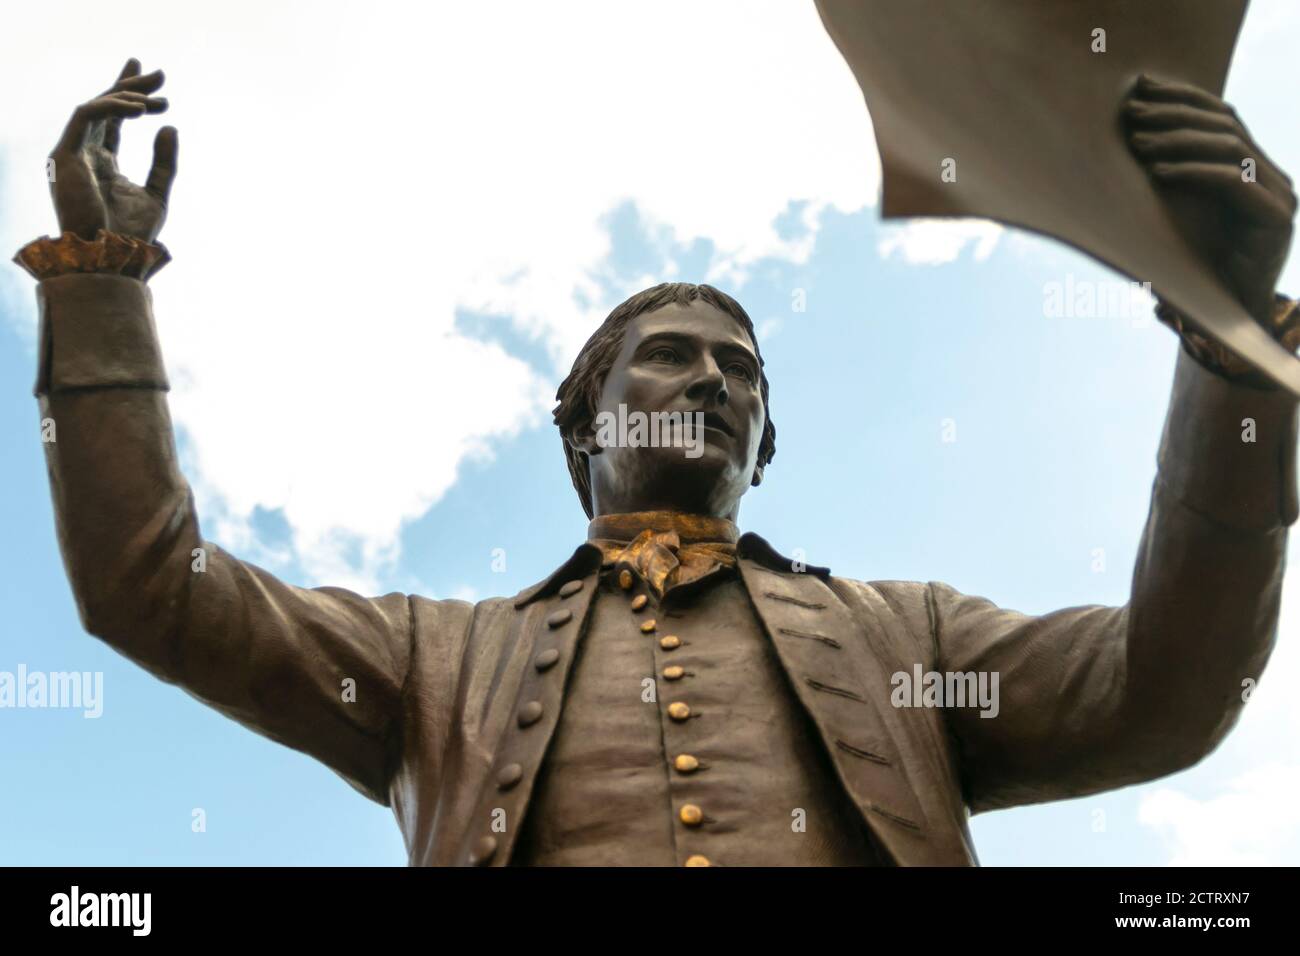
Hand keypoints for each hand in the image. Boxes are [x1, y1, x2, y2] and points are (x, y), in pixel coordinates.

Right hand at [48, 58, 176, 242]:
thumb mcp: (158, 192)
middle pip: (104, 108)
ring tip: (158, 96)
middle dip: (130, 86)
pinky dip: (111, 108)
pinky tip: (140, 109)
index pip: (114, 121)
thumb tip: (170, 124)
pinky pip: (85, 117)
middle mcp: (85, 154)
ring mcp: (72, 153)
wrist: (113, 256)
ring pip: (94, 108)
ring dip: (126, 96)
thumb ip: (164, 161)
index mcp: (103, 162)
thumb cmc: (132, 233)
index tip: (159, 84)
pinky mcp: (65, 156)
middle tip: (160, 73)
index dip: (132, 97)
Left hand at [1124, 74, 1295, 327]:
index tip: (1141, 87)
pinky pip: (1231, 181)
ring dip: (1177, 142)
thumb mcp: (1179, 213)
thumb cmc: (1196, 267)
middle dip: (1174, 115)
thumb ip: (1174, 177)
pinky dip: (1192, 173)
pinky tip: (1159, 173)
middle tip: (1132, 116)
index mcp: (1254, 166)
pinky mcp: (1277, 218)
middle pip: (1224, 125)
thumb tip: (1129, 137)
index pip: (1222, 116)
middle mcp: (1273, 175)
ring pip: (1228, 148)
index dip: (1183, 97)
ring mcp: (1280, 195)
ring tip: (1138, 144)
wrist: (1229, 317)